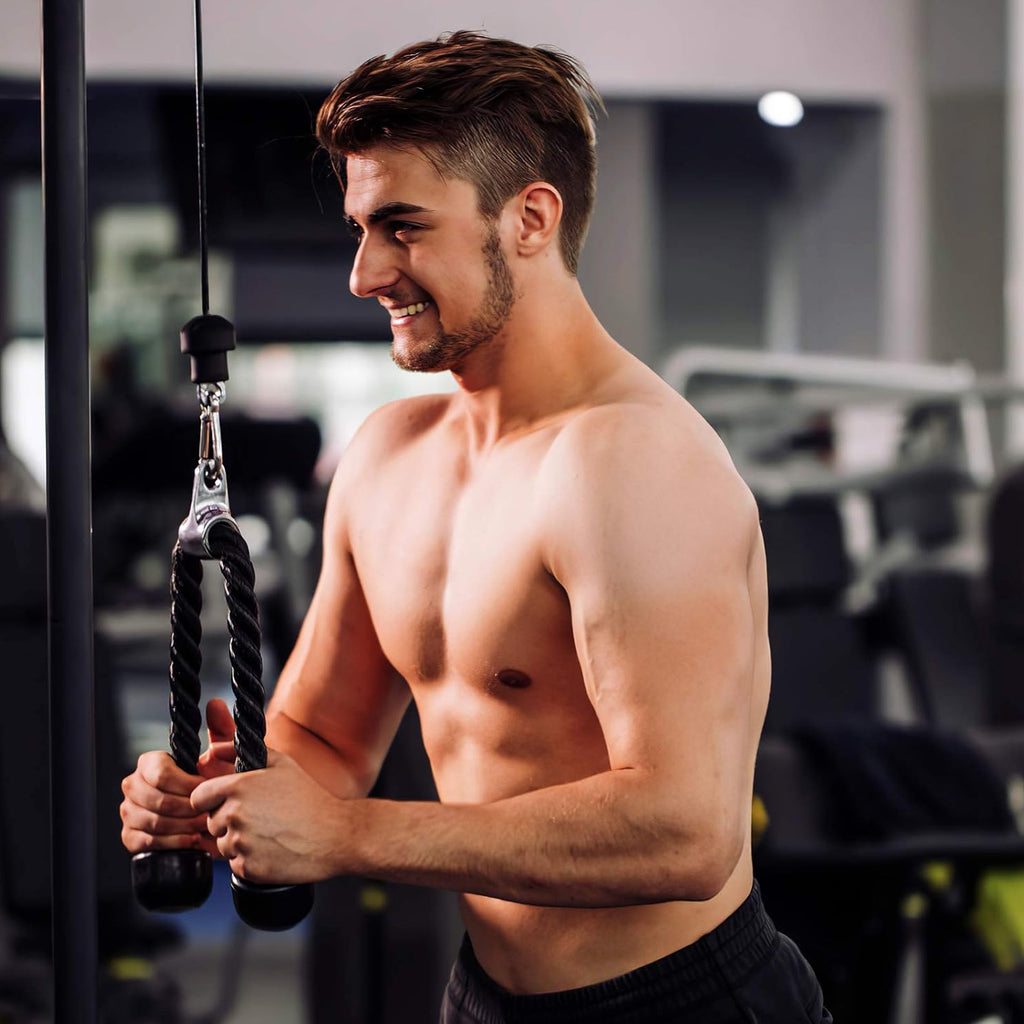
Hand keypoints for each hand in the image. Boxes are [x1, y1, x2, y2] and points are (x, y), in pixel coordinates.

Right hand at [120, 698, 236, 857]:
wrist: (210, 811)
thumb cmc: (216, 779)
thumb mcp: (223, 754)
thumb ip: (221, 729)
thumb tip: (215, 704)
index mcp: (150, 763)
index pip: (161, 773)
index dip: (187, 784)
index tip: (208, 789)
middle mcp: (132, 785)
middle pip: (157, 801)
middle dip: (189, 809)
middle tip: (211, 812)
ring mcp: (128, 811)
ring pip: (153, 822)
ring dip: (184, 827)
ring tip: (205, 825)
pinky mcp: (130, 836)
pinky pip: (145, 843)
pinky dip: (172, 843)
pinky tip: (192, 840)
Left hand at [191, 749, 347, 883]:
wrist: (335, 834)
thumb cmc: (309, 797)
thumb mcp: (281, 763)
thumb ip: (241, 752)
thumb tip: (214, 749)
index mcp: (239, 787)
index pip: (198, 797)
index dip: (211, 800)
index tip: (226, 802)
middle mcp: (235, 815)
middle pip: (211, 822)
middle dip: (229, 821)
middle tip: (259, 818)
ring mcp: (241, 843)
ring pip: (223, 844)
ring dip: (239, 841)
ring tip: (269, 833)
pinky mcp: (248, 868)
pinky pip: (235, 864)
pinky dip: (250, 860)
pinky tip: (272, 849)